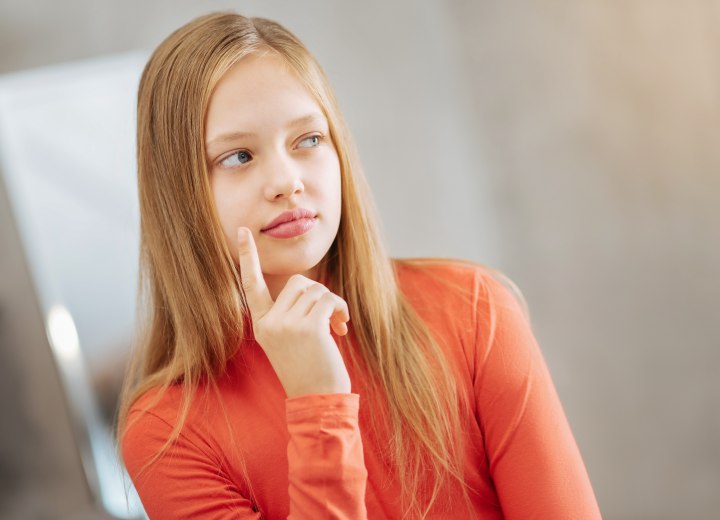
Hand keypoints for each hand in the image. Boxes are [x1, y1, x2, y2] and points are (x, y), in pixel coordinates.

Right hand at [237, 227, 351, 397]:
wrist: (317, 400)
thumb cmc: (308, 371)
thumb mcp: (289, 340)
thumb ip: (290, 313)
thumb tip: (309, 288)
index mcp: (261, 325)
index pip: (250, 285)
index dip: (247, 257)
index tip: (243, 231)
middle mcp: (269, 322)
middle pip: (298, 282)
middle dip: (318, 294)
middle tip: (329, 317)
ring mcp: (286, 324)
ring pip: (315, 288)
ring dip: (331, 303)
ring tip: (335, 325)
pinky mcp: (307, 326)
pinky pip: (327, 299)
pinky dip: (340, 308)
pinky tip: (341, 327)